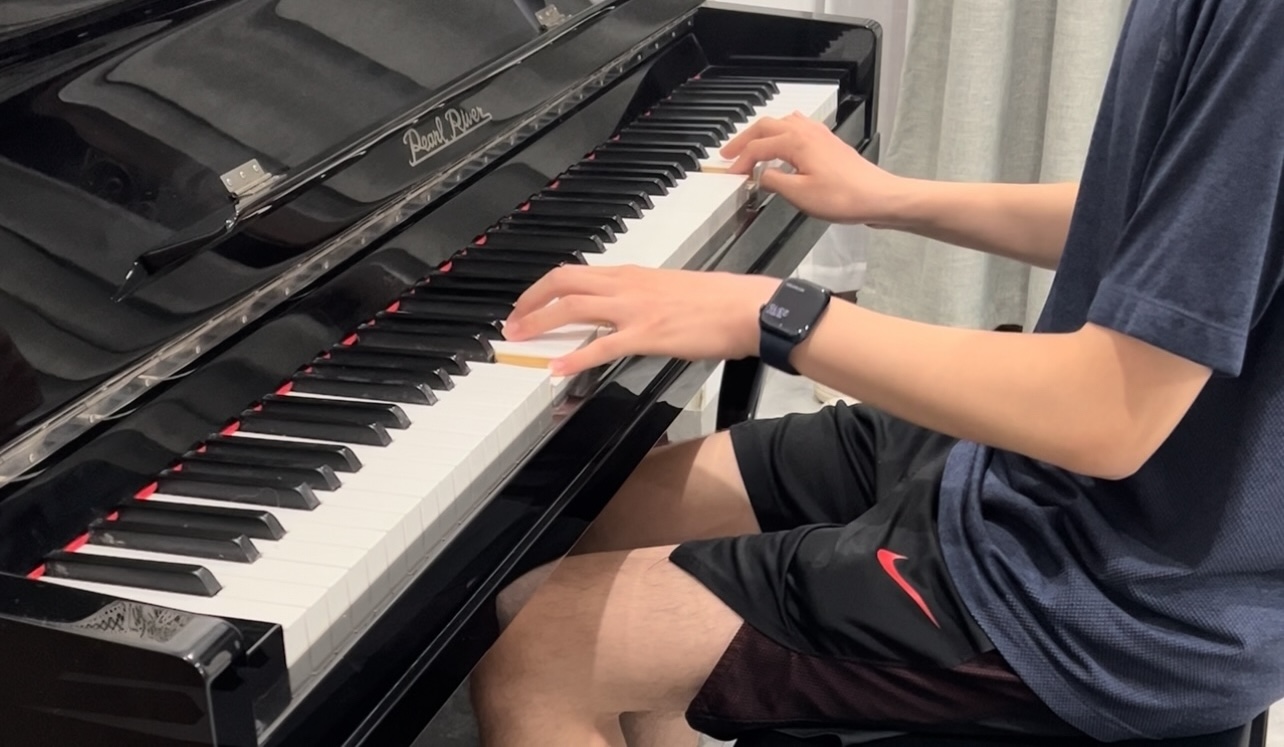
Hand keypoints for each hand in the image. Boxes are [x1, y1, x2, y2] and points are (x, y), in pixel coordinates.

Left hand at [502, 265, 779, 375]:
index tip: (526, 305)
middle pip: (563, 283)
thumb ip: (640, 296)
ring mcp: (635, 309)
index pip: (574, 273)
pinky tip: (557, 367)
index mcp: (632, 273)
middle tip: (512, 323)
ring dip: (540, 323)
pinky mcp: (647, 334)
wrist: (747, 307)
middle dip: (530, 302)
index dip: (543, 288)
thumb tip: (620, 309)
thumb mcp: (670, 289)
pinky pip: (601, 345)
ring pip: (573, 307)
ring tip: (519, 339)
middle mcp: (627, 285)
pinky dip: (574, 356)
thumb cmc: (718, 300)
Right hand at [721, 112, 907, 223]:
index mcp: (795, 141)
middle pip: (765, 127)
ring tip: (749, 145)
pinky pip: (797, 126)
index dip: (740, 162)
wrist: (878, 197)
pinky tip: (782, 141)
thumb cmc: (843, 197)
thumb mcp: (799, 194)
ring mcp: (819, 134)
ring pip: (781, 122)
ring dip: (762, 133)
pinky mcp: (828, 142)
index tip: (730, 175)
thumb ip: (773, 182)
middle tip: (728, 154)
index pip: (757, 148)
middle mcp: (806, 131)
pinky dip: (781, 131)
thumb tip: (760, 176)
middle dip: (743, 140)